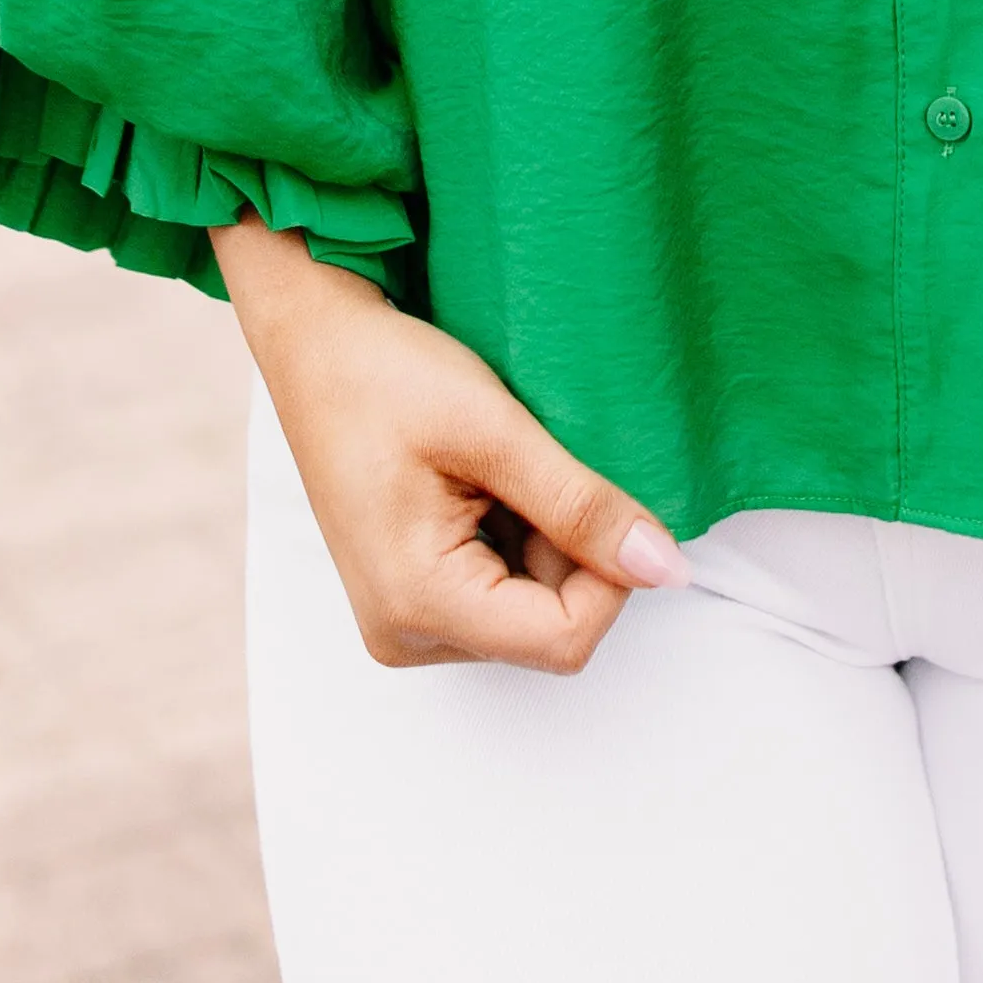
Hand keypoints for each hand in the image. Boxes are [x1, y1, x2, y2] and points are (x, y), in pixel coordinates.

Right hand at [214, 222, 685, 674]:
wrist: (315, 343)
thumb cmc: (388, 375)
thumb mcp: (496, 431)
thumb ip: (582, 507)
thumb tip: (668, 569)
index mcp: (418, 605)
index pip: (566, 639)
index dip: (612, 574)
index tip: (603, 493)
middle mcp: (407, 635)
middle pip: (549, 628)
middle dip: (573, 551)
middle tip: (535, 466)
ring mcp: (405, 621)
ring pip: (531, 610)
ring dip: (545, 540)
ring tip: (504, 468)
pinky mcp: (410, 597)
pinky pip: (499, 592)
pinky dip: (518, 538)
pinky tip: (488, 482)